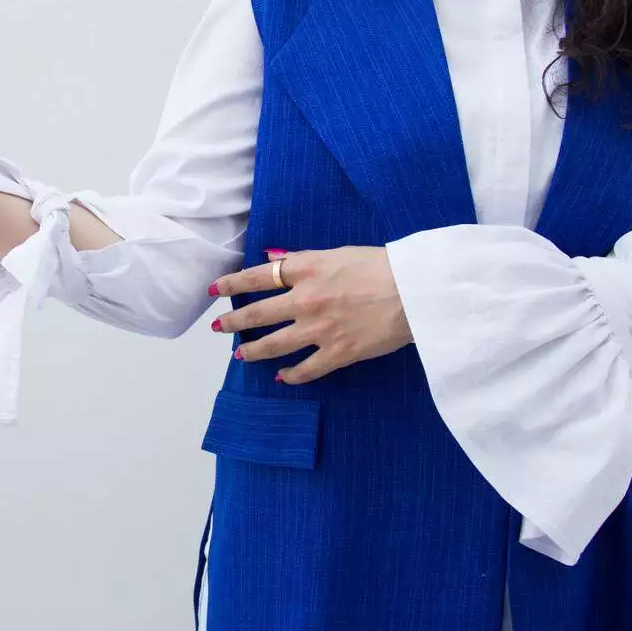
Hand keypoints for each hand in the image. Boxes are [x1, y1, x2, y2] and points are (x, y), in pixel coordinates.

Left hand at [209, 247, 412, 384]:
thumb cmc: (382, 265)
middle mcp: (305, 300)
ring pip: (274, 345)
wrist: (416, 290)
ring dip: (253, 351)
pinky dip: (291, 375)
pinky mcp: (338, 353)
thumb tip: (275, 260)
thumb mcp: (337, 253)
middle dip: (233, 322)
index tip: (216, 290)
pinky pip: (306, 369)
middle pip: (258, 314)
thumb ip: (303, 260)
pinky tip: (282, 376)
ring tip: (240, 354)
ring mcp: (319, 329)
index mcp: (306, 270)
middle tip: (218, 327)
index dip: (232, 284)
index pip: (257, 277)